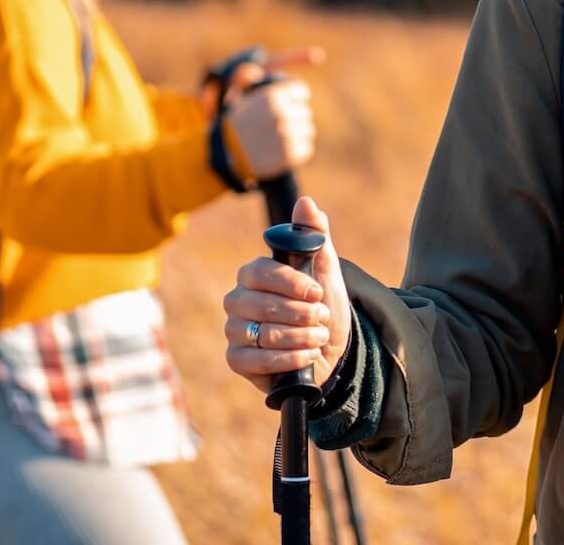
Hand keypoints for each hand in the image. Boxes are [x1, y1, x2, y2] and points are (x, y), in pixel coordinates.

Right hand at [221, 47, 323, 180]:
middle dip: (296, 117)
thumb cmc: (236, 124)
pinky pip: (307, 148)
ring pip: (308, 131)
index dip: (297, 97)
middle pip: (306, 112)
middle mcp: (281, 113)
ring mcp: (287, 134)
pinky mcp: (290, 154)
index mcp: (272, 96)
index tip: (291, 104)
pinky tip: (284, 150)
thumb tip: (254, 69)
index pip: (301, 91)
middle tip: (282, 125)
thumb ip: (247, 79)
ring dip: (299, 134)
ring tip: (282, 138)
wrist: (227, 155)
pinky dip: (299, 150)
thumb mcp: (240, 97)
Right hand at [222, 197, 353, 390]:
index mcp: (253, 274)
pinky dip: (289, 359)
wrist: (328, 349)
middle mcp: (237, 300)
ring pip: (262, 334)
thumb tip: (306, 202)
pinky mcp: (237, 359)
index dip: (290, 283)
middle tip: (322, 318)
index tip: (317, 292)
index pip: (261, 272)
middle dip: (300, 314)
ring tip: (319, 337)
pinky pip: (256, 361)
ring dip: (300, 337)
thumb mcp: (326, 269)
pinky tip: (308, 356)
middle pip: (261, 305)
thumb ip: (315, 235)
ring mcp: (234, 330)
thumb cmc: (321, 304)